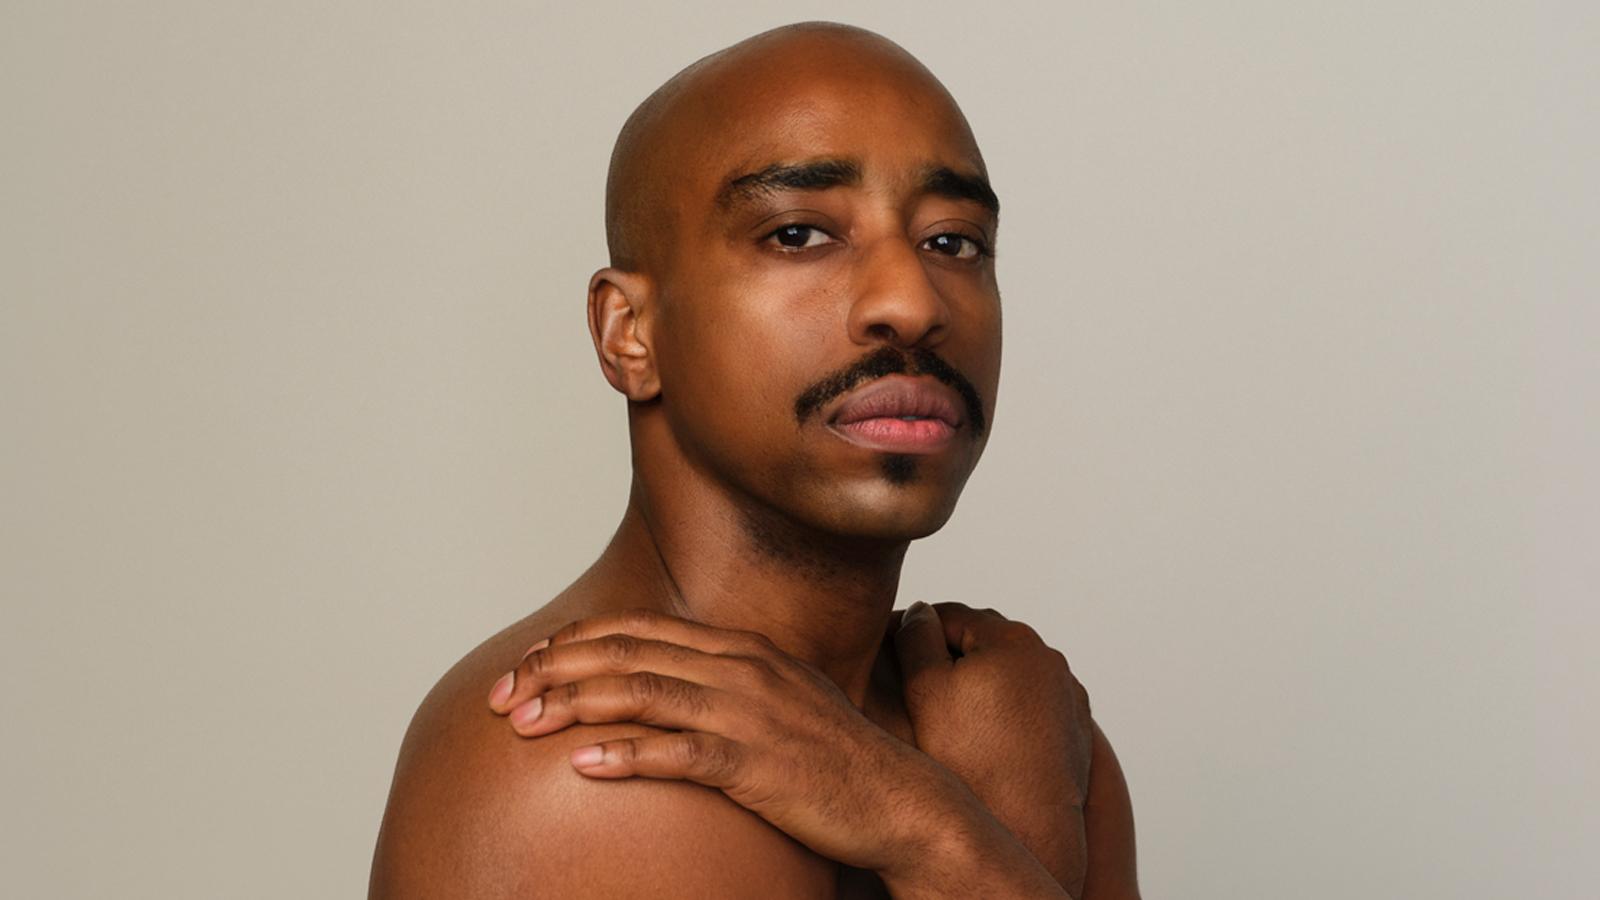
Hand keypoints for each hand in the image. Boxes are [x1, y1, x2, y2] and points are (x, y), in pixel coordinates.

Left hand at [484, 608, 982, 880]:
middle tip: (503, 694)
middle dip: (554, 668)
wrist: (897, 798)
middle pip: (627, 653)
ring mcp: (749, 714)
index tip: (528, 663)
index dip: (576, 640)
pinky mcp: (756, 764)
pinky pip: (679, 753)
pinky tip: (584, 764)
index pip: (639, 628)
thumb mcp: (779, 700)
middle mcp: (741, 668)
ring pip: (643, 693)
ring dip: (573, 704)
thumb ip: (724, 684)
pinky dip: (627, 754)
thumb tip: (665, 688)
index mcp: (741, 648)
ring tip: (522, 723)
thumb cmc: (833, 757)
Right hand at [892, 601, 1093, 892]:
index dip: (911, 628)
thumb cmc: (972, 761)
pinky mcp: (1074, 726)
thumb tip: (918, 612)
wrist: (1027, 828)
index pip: (950, 614)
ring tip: (944, 712)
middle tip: (910, 682)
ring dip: (978, 680)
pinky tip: (979, 734)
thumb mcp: (924, 689)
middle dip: (948, 653)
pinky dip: (1004, 707)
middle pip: (983, 639)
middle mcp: (1049, 658)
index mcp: (1013, 637)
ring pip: (1008, 671)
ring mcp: (1067, 693)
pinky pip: (1030, 702)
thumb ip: (915, 637)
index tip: (886, 650)